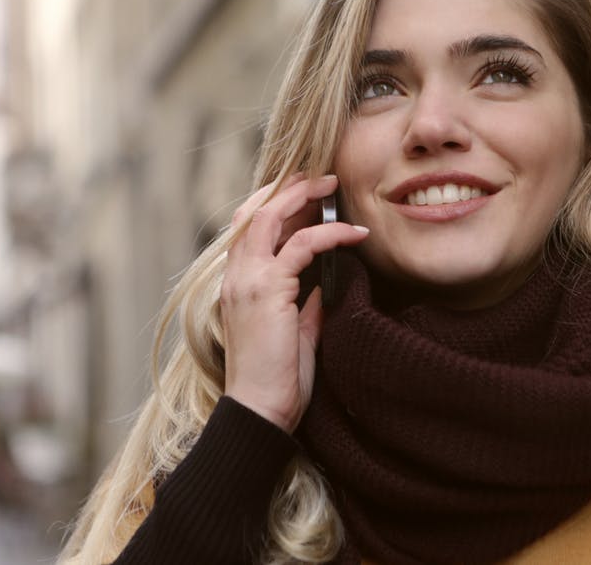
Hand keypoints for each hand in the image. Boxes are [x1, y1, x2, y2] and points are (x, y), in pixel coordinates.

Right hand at [221, 174, 368, 431]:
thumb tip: (323, 285)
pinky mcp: (267, 290)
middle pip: (255, 212)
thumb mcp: (295, 335)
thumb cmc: (277, 382)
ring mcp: (247, 281)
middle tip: (320, 177)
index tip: (306, 195)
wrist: (260, 411)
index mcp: (238, 286)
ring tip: (332, 187)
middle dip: (288, 189)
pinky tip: (354, 233)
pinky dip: (330, 232)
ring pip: (270, 216)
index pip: (249, 229)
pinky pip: (302, 244)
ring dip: (303, 196)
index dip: (276, 204)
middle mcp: (236, 276)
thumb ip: (305, 306)